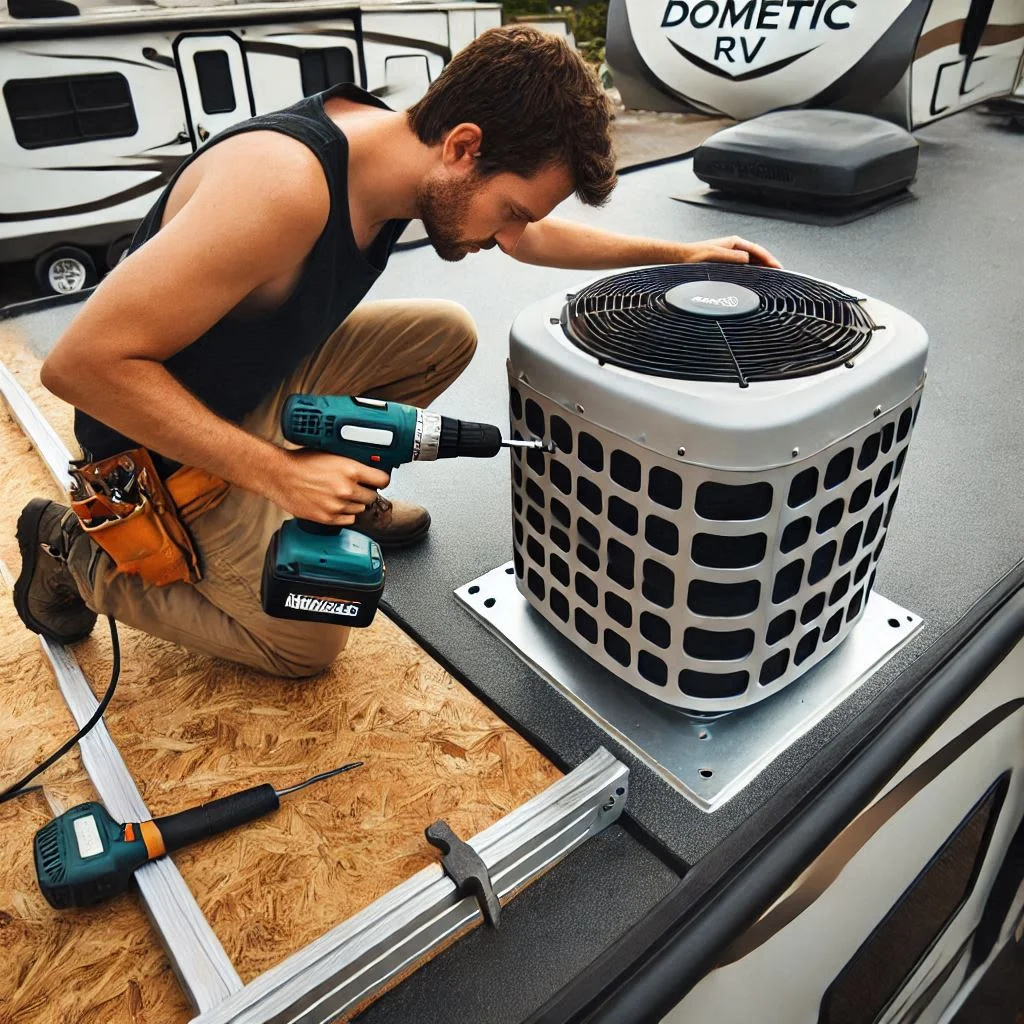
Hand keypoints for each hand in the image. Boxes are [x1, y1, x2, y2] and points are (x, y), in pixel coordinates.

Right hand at [266, 448, 390, 524]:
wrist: (280, 476)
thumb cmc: (301, 462)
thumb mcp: (332, 454)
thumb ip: (352, 463)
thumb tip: (368, 468)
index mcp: (350, 470)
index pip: (383, 480)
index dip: (381, 480)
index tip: (378, 481)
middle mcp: (347, 489)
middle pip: (372, 497)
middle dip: (365, 492)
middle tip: (355, 487)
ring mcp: (338, 506)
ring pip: (360, 509)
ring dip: (354, 503)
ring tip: (339, 495)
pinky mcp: (328, 518)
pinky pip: (348, 520)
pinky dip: (344, 514)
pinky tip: (334, 505)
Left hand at [682, 236, 781, 267]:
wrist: (681, 258)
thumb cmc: (694, 256)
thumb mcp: (714, 255)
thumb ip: (731, 257)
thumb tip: (748, 258)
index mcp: (734, 243)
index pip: (757, 250)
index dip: (769, 259)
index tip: (778, 267)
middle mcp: (734, 247)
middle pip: (757, 256)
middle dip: (769, 264)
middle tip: (780, 274)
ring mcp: (730, 255)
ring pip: (751, 262)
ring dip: (761, 268)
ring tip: (771, 277)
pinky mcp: (726, 263)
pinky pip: (743, 267)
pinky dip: (752, 272)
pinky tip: (754, 279)